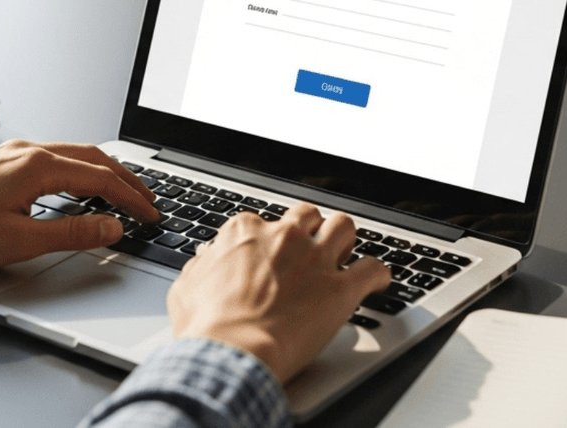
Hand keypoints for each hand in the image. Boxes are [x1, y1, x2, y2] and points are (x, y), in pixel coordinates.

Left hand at [0, 140, 159, 271]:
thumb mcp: (20, 241)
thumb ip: (72, 233)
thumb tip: (111, 227)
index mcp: (36, 165)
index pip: (101, 178)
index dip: (131, 198)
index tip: (149, 214)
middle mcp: (27, 151)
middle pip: (92, 158)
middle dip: (125, 179)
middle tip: (146, 199)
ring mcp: (12, 155)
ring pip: (72, 156)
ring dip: (102, 173)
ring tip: (120, 192)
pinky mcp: (0, 165)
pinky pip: (52, 159)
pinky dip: (77, 172)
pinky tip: (76, 189)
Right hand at [167, 203, 391, 383]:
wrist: (231, 352)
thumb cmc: (206, 326)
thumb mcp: (187, 288)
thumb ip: (202, 266)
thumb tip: (206, 258)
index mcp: (246, 232)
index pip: (264, 222)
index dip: (269, 241)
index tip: (271, 256)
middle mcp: (284, 237)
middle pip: (308, 215)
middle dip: (311, 230)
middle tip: (311, 250)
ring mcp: (315, 259)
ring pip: (343, 226)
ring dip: (345, 240)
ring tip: (346, 255)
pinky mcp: (340, 288)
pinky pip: (373, 269)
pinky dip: (379, 274)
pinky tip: (378, 281)